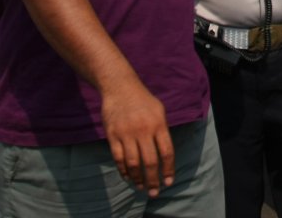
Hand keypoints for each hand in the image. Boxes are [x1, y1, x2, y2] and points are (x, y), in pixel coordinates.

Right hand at [100, 78, 174, 196]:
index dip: (168, 169)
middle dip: (153, 180)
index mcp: (158, 124)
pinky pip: (118, 158)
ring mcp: (126, 134)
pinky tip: (128, 177)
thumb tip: (165, 155)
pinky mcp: (112, 135)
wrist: (120, 88)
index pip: (166, 152)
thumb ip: (162, 131)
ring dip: (137, 179)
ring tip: (141, 187)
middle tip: (154, 192)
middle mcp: (143, 130)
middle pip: (149, 162)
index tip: (169, 181)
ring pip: (133, 163)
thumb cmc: (143, 100)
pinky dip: (124, 170)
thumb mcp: (159, 111)